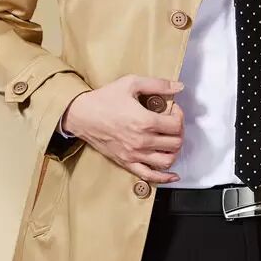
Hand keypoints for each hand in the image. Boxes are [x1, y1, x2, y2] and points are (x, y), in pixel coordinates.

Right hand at [61, 74, 185, 183]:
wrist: (81, 115)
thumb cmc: (104, 100)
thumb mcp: (131, 83)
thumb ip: (158, 84)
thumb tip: (178, 87)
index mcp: (145, 121)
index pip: (176, 125)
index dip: (179, 115)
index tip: (173, 110)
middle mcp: (142, 141)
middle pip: (175, 143)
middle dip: (179, 132)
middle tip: (173, 124)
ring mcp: (134, 154)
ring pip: (167, 161)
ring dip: (174, 151)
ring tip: (170, 141)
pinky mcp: (126, 162)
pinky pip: (150, 176)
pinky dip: (165, 177)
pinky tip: (172, 174)